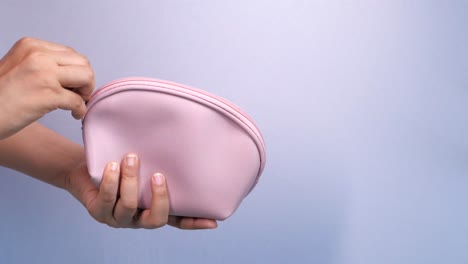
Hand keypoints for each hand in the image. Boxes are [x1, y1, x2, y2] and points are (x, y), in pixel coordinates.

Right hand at [0, 37, 94, 138]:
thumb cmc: (1, 97)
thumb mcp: (20, 67)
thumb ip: (44, 64)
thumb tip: (76, 74)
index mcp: (31, 46)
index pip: (71, 53)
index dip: (77, 71)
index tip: (73, 84)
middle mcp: (38, 56)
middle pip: (83, 63)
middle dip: (86, 80)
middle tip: (78, 94)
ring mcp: (44, 74)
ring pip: (86, 77)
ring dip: (86, 92)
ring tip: (77, 103)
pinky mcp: (48, 94)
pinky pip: (79, 101)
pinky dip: (81, 110)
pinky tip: (74, 114)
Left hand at [65, 153, 217, 228]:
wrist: (86, 166)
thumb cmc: (120, 162)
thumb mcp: (144, 162)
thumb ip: (160, 160)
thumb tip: (183, 136)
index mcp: (154, 208)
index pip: (178, 220)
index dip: (194, 223)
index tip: (212, 222)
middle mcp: (139, 217)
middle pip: (156, 220)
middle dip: (158, 198)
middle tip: (157, 175)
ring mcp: (119, 218)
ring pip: (128, 206)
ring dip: (130, 180)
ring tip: (131, 158)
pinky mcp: (99, 212)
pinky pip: (106, 199)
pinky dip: (111, 180)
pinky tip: (112, 165)